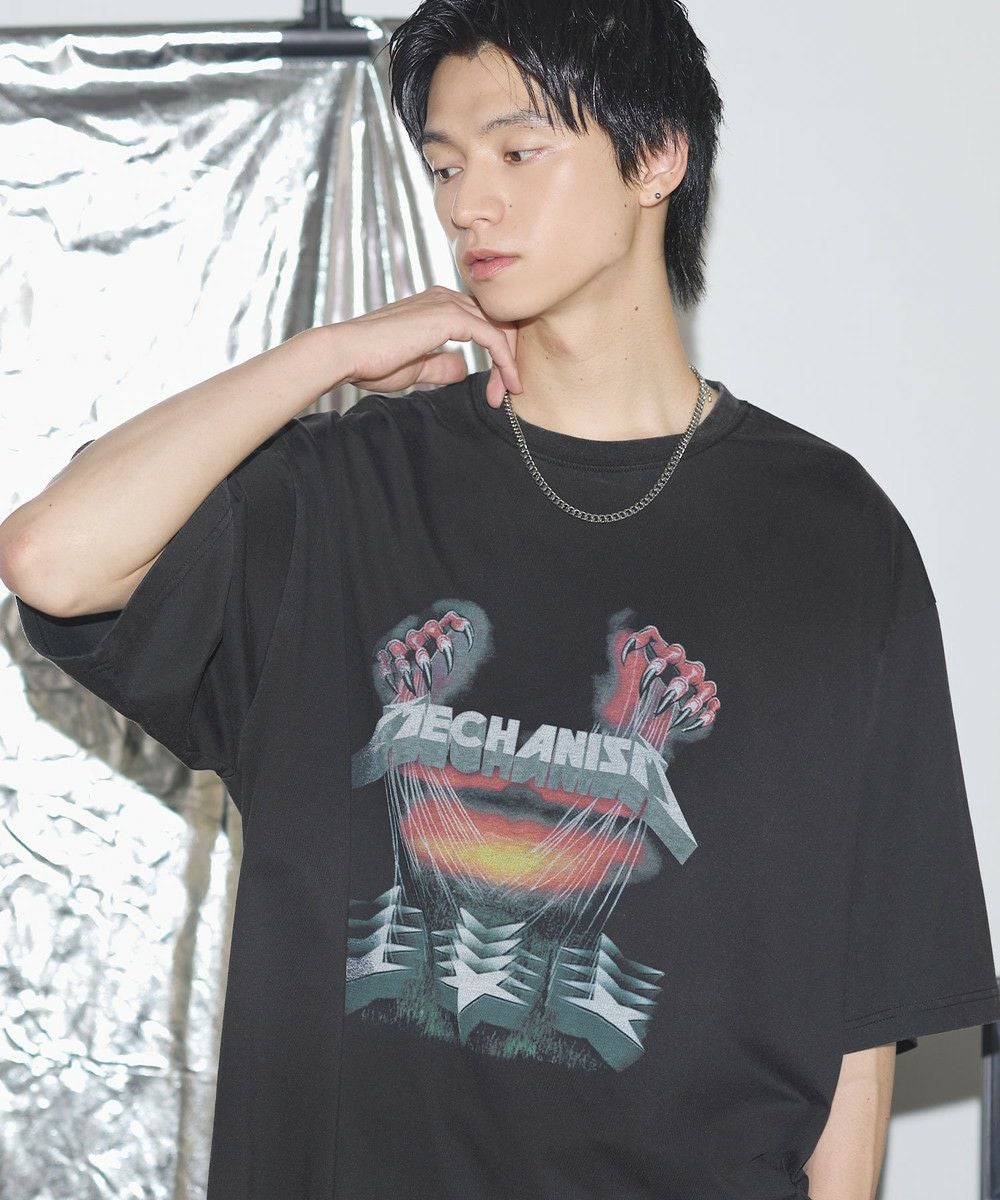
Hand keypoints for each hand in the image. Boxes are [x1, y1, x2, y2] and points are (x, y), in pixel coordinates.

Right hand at [335, 285, 520, 407]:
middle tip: (507, 393)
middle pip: (496, 321)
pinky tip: (508, 382)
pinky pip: (492, 336)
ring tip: (509, 392)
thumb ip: (441, 365)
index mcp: (437, 304)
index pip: (482, 322)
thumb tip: (463, 368)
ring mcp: (447, 303)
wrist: (347, 353)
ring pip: (498, 328)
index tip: (499, 388)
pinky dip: (504, 360)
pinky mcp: (449, 316)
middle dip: (508, 358)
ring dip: (508, 363)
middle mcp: (445, 297)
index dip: (497, 354)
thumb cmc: (371, 362)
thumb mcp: (416, 368)